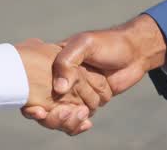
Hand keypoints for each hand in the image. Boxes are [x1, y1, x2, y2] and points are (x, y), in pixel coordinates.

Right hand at [22, 15, 166, 134]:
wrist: (136, 52)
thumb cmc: (108, 43)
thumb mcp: (85, 44)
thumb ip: (68, 60)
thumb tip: (59, 88)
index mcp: (53, 64)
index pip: (33, 87)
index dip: (31, 102)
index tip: (38, 111)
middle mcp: (60, 80)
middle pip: (46, 107)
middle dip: (53, 116)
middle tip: (66, 113)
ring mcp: (74, 93)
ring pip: (61, 116)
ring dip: (68, 121)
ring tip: (82, 114)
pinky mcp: (87, 102)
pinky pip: (76, 119)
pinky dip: (78, 124)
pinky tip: (86, 123)